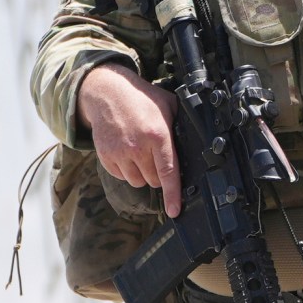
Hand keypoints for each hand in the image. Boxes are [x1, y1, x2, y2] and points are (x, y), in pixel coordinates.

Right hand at [77, 62, 182, 217]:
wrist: (107, 92)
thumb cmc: (141, 99)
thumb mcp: (168, 105)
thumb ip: (180, 126)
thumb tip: (196, 144)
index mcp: (158, 135)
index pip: (168, 172)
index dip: (173, 195)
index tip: (174, 210)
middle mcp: (138, 147)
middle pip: (153, 180)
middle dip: (158, 174)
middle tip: (155, 156)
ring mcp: (120, 153)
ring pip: (137, 182)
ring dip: (142, 174)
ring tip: (140, 153)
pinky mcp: (106, 156)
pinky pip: (121, 176)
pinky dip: (126, 170)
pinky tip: (127, 152)